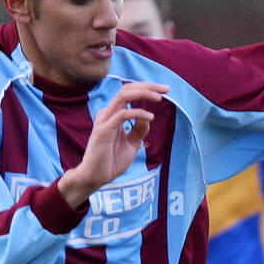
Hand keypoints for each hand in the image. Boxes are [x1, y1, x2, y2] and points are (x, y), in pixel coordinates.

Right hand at [59, 81, 168, 206]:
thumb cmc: (112, 160)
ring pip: (123, 97)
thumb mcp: (132, 143)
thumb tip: (148, 117)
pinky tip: (150, 117)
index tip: (165, 91)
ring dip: (143, 94)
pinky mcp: (104, 130)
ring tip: (159, 98)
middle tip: (166, 89)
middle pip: (127, 89)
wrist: (97, 176)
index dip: (147, 88)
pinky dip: (137, 113)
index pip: (129, 93)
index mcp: (114, 114)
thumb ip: (139, 130)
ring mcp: (104, 120)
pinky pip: (122, 115)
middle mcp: (108, 113)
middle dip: (148, 87)